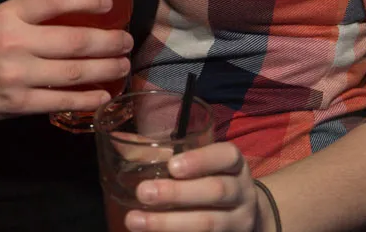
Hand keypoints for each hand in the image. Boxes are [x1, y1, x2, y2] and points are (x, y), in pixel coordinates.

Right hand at [0, 0, 132, 122]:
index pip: (55, 0)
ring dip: (105, 70)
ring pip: (73, 73)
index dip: (87, 0)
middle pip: (74, 41)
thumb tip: (76, 13)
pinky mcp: (18, 104)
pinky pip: (61, 101)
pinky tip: (103, 94)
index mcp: (9, 14)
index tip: (109, 3)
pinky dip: (86, 99)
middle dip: (108, 41)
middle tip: (127, 40)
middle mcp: (15, 43)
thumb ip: (31, 15)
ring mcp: (18, 76)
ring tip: (122, 65)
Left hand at [125, 142, 265, 231]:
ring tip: (135, 221)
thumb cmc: (210, 178)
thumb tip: (119, 141)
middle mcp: (241, 192)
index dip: (201, 160)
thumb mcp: (198, 162)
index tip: (172, 165)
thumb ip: (164, 152)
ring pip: (208, 223)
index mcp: (234, 164)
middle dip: (177, 194)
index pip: (226, 156)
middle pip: (215, 191)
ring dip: (169, 224)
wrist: (246, 215)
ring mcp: (237, 221)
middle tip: (143, 192)